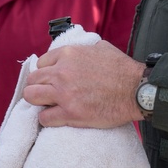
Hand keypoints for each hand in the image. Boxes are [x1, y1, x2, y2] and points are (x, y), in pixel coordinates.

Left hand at [22, 41, 144, 127]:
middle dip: (38, 87)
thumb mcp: (101, 48)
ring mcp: (64, 94)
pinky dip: (48, 119)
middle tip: (47, 94)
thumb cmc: (123, 69)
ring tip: (48, 105)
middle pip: (32, 80)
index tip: (51, 80)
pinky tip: (56, 117)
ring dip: (38, 102)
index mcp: (68, 54)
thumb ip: (84, 50)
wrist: (136, 90)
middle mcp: (62, 72)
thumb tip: (79, 53)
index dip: (46, 73)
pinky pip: (44, 118)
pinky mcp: (70, 113)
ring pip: (31, 97)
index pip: (41, 63)